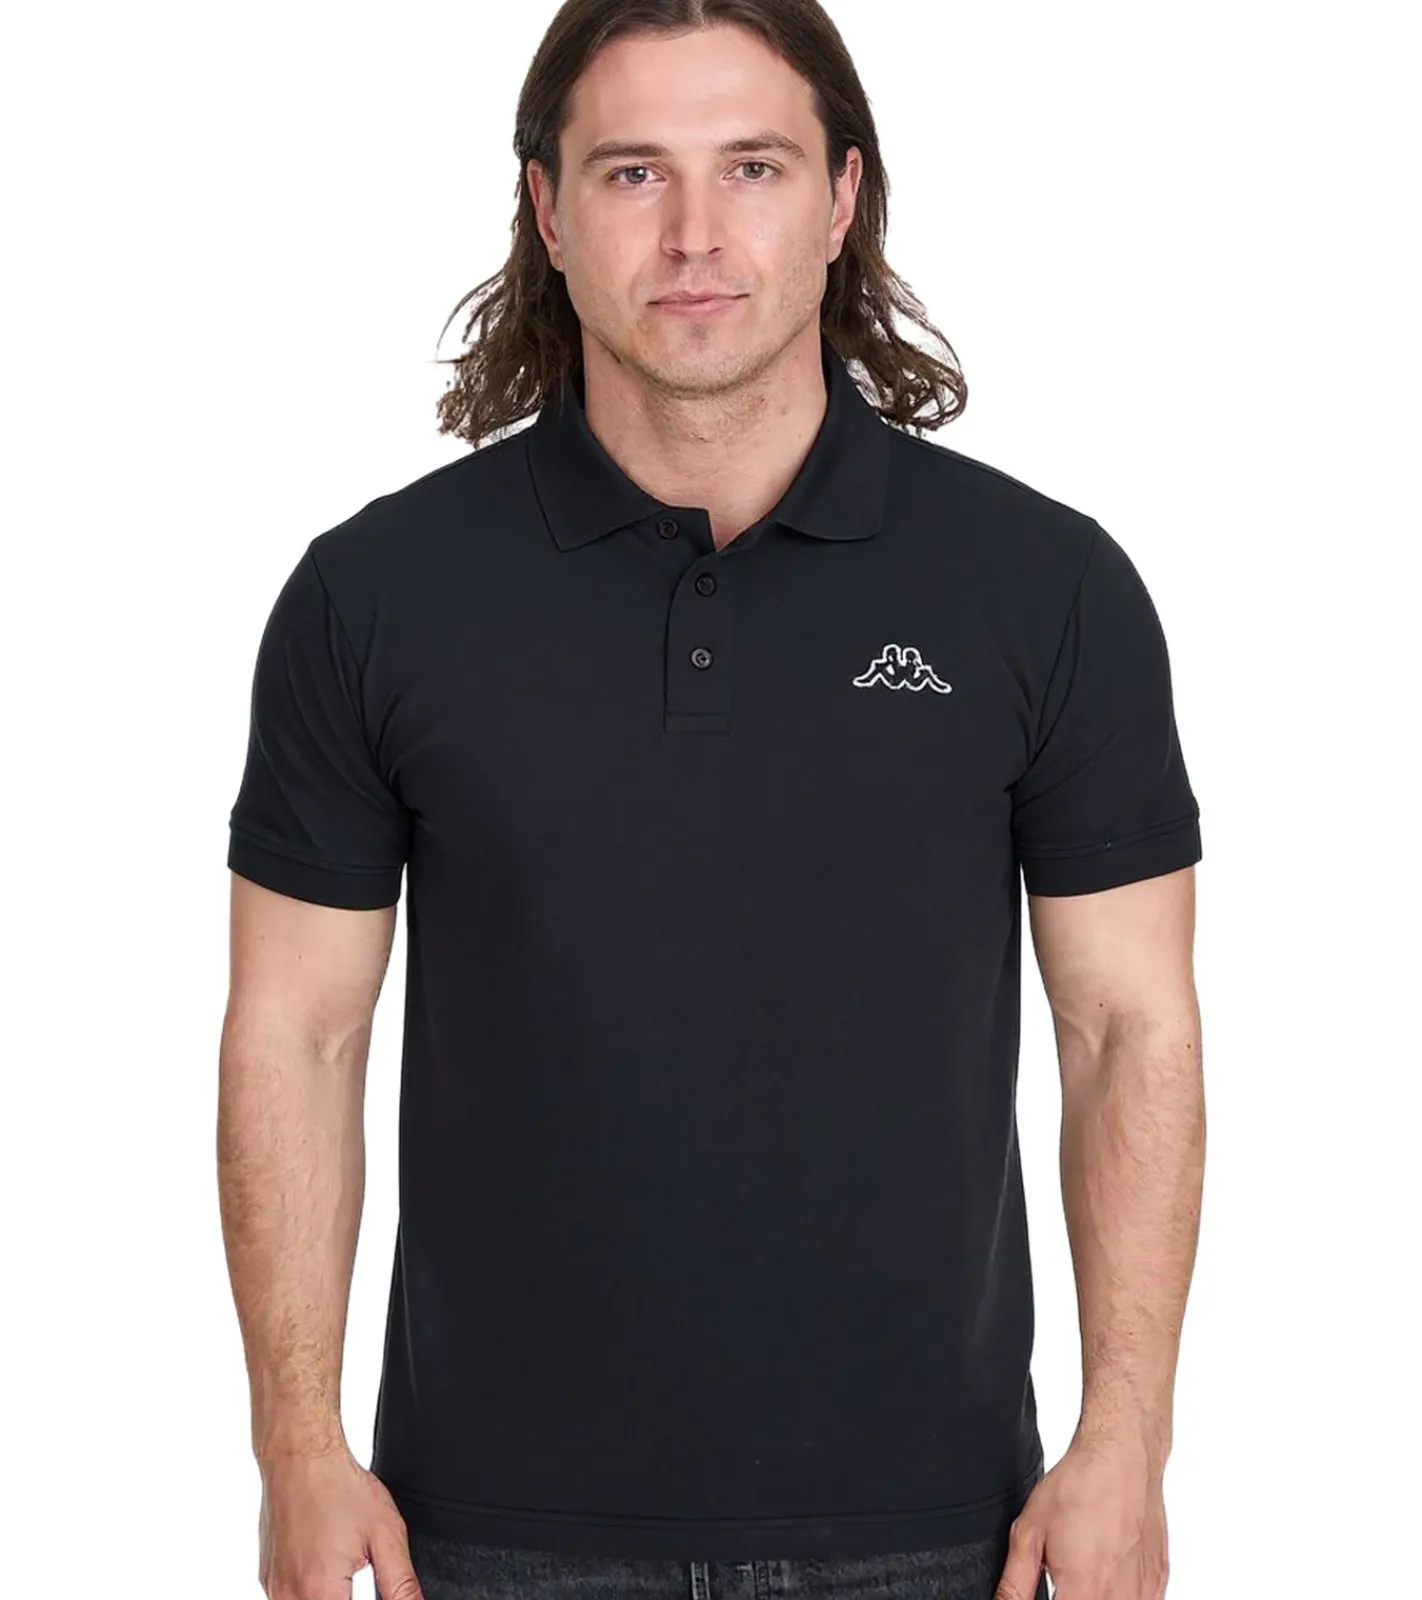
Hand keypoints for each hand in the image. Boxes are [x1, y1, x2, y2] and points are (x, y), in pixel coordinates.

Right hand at [257, 1443, 422, 1599]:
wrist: (300, 1457)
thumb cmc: (338, 1487)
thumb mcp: (385, 1535)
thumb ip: (400, 1583)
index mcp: (320, 1592)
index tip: (373, 1587)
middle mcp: (289, 1596)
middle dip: (346, 1597)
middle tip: (359, 1567)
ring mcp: (274, 1587)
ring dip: (330, 1595)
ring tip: (344, 1563)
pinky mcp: (267, 1577)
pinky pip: (289, 1597)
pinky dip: (310, 1591)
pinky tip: (325, 1563)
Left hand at [994, 1433, 1168, 1599]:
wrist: (1122, 1457)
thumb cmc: (1079, 1486)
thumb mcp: (1029, 1532)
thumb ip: (1015, 1584)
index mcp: (1083, 1592)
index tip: (1051, 1589)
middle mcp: (1118, 1599)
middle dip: (1070, 1595)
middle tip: (1064, 1575)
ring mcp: (1144, 1594)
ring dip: (1095, 1595)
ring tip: (1085, 1564)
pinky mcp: (1158, 1583)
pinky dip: (1119, 1593)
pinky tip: (1107, 1568)